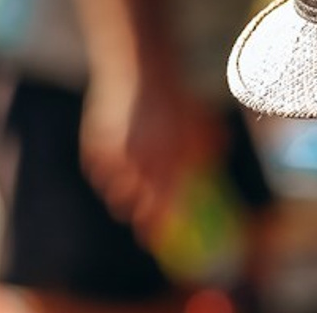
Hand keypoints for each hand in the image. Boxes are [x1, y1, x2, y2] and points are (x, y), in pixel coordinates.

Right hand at [79, 64, 220, 242]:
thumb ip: (211, 155)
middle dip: (138, 219)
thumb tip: (220, 176)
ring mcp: (117, 156)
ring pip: (113, 193)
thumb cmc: (180, 100)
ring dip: (120, 197)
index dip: (158, 232)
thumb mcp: (205, 128)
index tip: (155, 241)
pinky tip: (110, 170)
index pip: (164, 215)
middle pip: (135, 211)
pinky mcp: (96, 142)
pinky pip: (96, 170)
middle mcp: (143, 169)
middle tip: (140, 222)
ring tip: (126, 193)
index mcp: (172, 171)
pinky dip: (102, 174)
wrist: (142, 67)